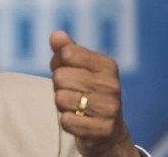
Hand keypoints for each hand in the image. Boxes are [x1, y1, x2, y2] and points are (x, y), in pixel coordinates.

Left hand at [49, 31, 139, 156]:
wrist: (107, 130)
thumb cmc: (87, 93)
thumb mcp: (79, 68)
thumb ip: (66, 50)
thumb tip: (56, 35)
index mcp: (107, 64)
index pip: (66, 54)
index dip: (59, 64)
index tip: (69, 72)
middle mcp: (111, 85)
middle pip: (60, 77)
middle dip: (59, 86)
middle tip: (72, 93)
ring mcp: (109, 108)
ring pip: (60, 98)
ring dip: (62, 105)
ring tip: (76, 107)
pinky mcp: (102, 129)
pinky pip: (66, 121)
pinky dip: (67, 122)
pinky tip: (79, 121)